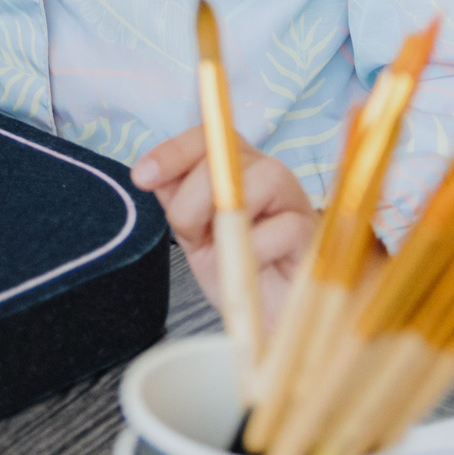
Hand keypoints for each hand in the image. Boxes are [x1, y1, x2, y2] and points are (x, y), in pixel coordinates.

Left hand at [132, 127, 322, 324]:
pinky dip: (255, 249)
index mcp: (238, 168)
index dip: (173, 151)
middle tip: (190, 235)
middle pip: (227, 154)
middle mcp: (268, 173)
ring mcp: (294, 200)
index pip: (208, 137)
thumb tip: (152, 174)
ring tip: (222, 250)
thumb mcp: (197, 235)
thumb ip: (178, 200)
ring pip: (262, 177)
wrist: (273, 317)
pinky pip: (282, 227)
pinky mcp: (312, 233)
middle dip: (192, 197)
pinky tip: (251, 266)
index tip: (141, 177)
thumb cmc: (240, 270)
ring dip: (226, 216)